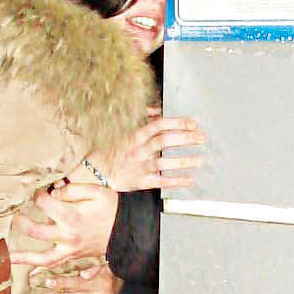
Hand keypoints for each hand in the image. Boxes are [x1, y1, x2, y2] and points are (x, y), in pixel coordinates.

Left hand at [10, 182, 116, 267]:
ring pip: (42, 257)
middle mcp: (67, 235)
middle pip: (35, 231)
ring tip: (8, 257)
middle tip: (15, 216)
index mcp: (71, 216)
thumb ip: (72, 189)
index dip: (39, 195)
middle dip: (22, 222)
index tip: (40, 192)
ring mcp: (70, 249)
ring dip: (24, 257)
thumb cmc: (112, 207)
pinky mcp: (73, 256)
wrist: (129, 229)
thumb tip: (54, 192)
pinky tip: (29, 267)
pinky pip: (54, 263)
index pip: (44, 204)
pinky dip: (40, 266)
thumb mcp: (96, 190)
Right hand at [86, 114, 205, 192]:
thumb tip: (157, 111)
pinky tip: (189, 179)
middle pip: (164, 141)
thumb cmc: (107, 152)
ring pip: (164, 162)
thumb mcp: (121, 131)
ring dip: (183, 160)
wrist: (91, 174)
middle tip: (201, 138)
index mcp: (133, 136)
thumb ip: (141, 121)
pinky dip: (176, 180)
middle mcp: (137, 151)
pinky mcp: (139, 182)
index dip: (177, 123)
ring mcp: (138, 167)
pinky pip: (160, 181)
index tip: (192, 123)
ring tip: (199, 158)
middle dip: (185, 138)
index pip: (158, 125)